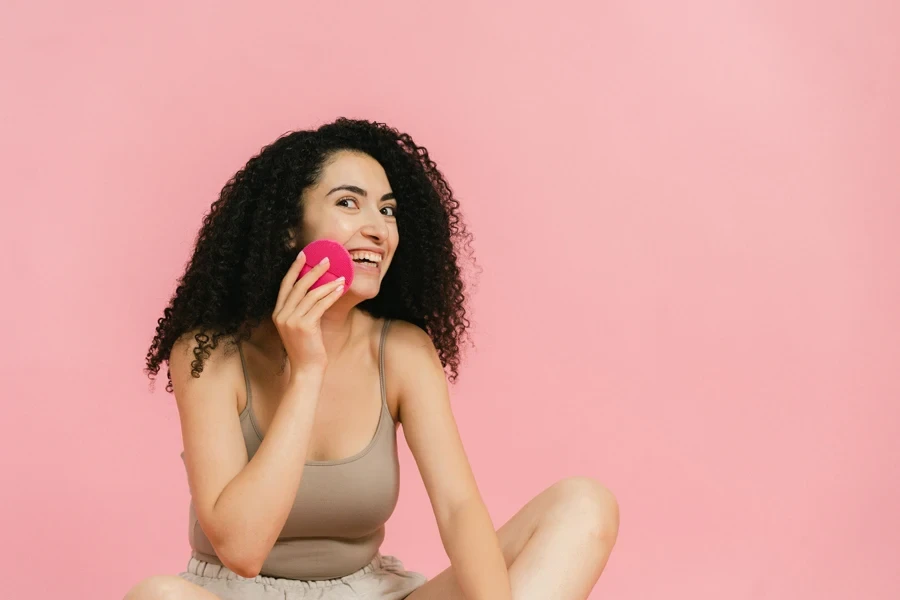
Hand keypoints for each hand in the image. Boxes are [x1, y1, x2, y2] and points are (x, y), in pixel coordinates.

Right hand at [272, 252, 345, 371]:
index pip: (285, 285)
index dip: (294, 269)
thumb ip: (302, 309)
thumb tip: (318, 288)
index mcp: (277, 313)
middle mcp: (281, 315)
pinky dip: (331, 295)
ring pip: (311, 294)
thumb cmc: (307, 349)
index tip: (303, 255)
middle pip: (298, 286)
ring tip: (340, 275)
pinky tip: (340, 288)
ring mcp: (291, 320)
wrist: (306, 369)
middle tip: (326, 259)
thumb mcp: (300, 326)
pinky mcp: (304, 326)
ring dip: (327, 282)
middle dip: (313, 270)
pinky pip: (320, 305)